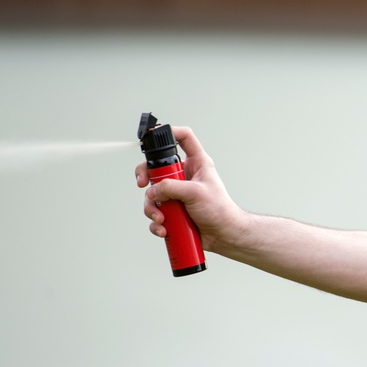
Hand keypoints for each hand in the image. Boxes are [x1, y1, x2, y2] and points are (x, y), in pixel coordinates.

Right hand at [135, 126, 245, 251]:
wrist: (224, 235)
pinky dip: (156, 222)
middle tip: (143, 184)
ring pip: (152, 194)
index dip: (170, 131)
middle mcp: (185, 176)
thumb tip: (153, 191)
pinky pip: (156, 212)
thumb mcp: (196, 192)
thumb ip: (171, 187)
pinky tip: (163, 228)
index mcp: (196, 164)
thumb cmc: (219, 210)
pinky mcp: (173, 210)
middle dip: (145, 177)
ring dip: (152, 208)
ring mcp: (177, 193)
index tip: (153, 135)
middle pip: (156, 167)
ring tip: (161, 219)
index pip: (184, 138)